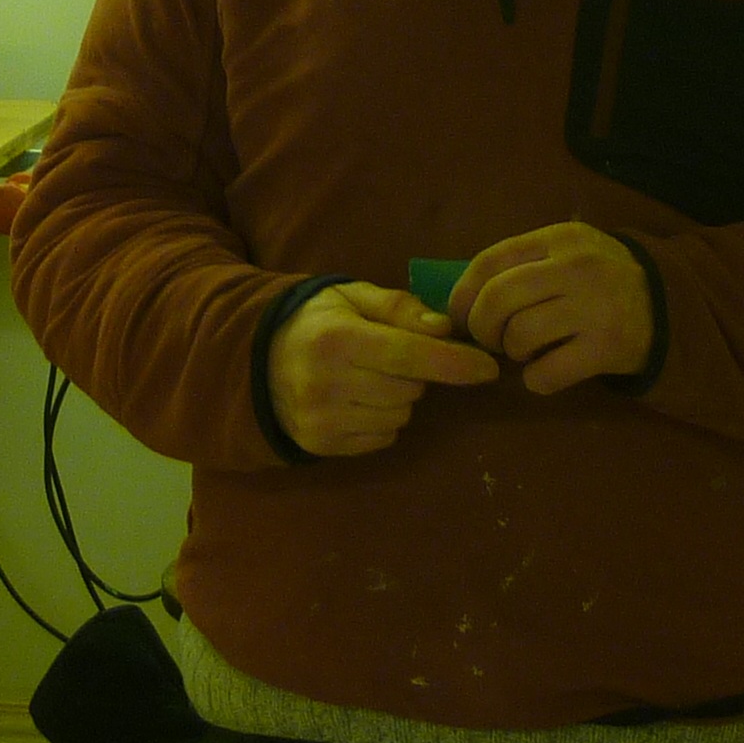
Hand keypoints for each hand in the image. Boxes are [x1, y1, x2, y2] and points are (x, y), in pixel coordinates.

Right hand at [267, 284, 497, 458]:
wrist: (254, 359)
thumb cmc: (315, 321)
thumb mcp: (352, 297)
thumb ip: (399, 307)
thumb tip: (445, 329)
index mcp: (337, 339)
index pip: (410, 355)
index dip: (455, 362)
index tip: (489, 368)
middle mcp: (328, 383)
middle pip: (411, 388)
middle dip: (414, 372)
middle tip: (387, 356)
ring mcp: (322, 420)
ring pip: (400, 415)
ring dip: (399, 398)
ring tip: (367, 378)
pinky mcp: (321, 446)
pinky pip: (383, 438)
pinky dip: (382, 420)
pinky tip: (356, 401)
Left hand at [450, 223, 654, 395]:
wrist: (670, 306)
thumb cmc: (601, 280)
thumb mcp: (568, 252)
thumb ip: (523, 264)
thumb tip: (461, 298)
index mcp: (559, 238)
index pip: (489, 261)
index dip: (462, 294)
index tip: (457, 316)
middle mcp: (576, 267)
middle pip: (497, 300)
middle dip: (481, 327)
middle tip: (491, 340)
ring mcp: (594, 307)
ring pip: (518, 336)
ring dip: (512, 352)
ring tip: (528, 351)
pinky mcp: (607, 348)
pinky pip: (546, 373)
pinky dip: (535, 379)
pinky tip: (546, 372)